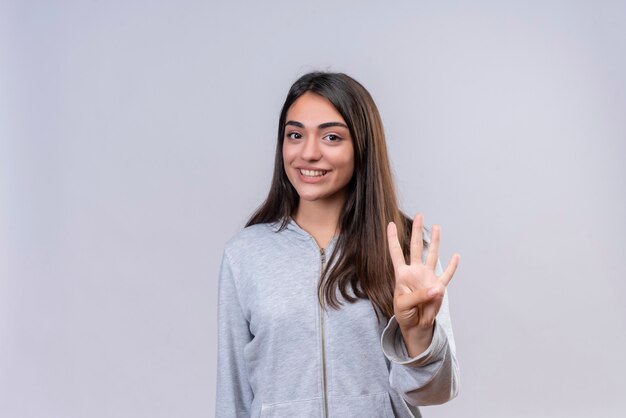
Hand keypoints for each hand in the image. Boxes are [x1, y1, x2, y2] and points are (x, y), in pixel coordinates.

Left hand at [387, 213, 459, 355]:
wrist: (415, 325)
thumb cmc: (405, 313)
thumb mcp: (404, 305)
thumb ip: (419, 296)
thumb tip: (437, 288)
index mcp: (402, 275)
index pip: (396, 253)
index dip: (393, 239)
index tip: (390, 224)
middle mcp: (415, 272)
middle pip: (416, 247)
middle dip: (417, 231)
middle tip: (420, 215)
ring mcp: (427, 278)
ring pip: (432, 255)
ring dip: (436, 242)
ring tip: (436, 227)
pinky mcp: (438, 287)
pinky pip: (447, 275)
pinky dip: (452, 266)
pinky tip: (456, 255)